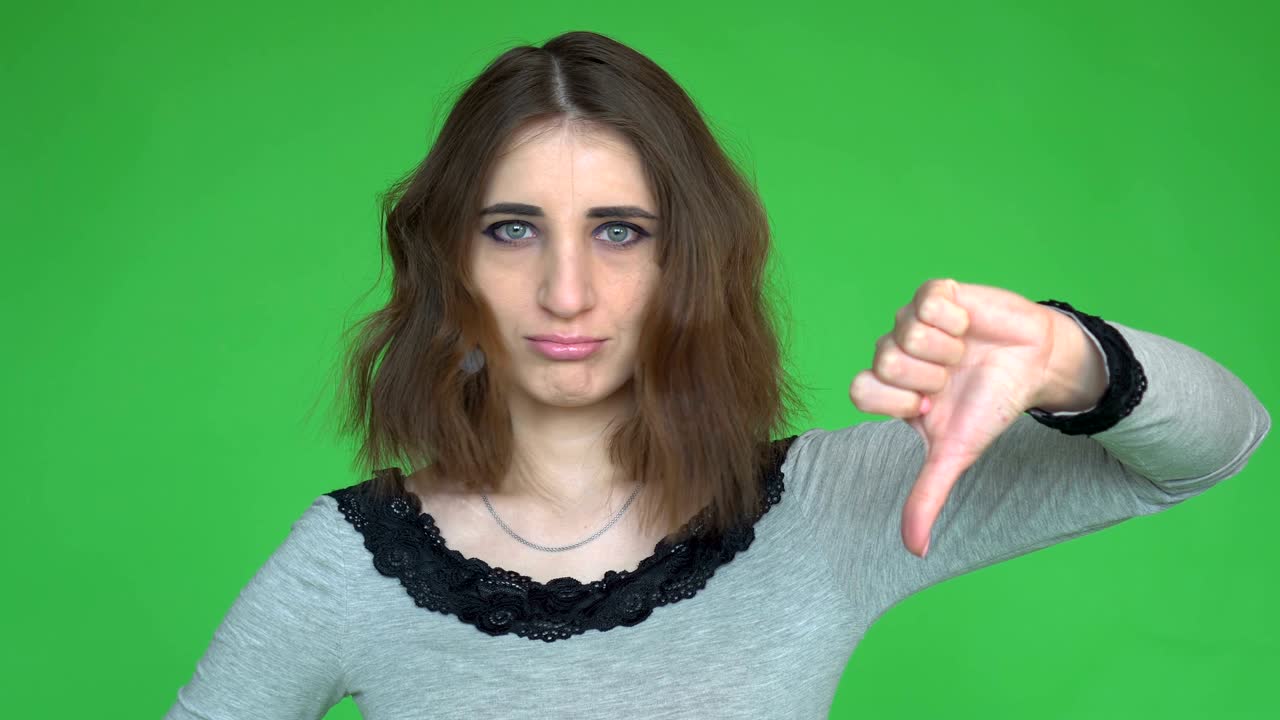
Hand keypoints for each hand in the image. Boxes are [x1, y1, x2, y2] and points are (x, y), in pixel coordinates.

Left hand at [849, 278, 1060, 557]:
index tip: (930, 405)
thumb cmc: (988, 405)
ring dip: (948, 348)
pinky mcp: (935, 293)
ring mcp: (910, 321)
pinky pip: (930, 300)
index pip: (860, 390)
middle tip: (952, 377)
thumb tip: (913, 549)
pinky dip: (958, 318)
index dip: (901, 400)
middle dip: (931, 375)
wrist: (1033, 365)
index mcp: (888, 390)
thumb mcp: (957, 453)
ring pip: (908, 331)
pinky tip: (969, 326)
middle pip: (884, 360)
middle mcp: (892, 353)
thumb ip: (928, 495)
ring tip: (964, 353)